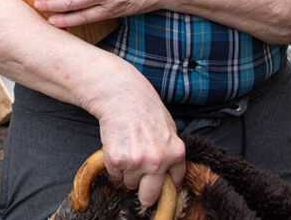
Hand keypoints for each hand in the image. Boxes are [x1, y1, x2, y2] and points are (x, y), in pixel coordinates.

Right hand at [92, 80, 186, 207]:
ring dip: (127, 173)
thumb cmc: (146, 108)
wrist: (122, 95)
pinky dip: (114, 165)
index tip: (160, 185)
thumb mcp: (169, 129)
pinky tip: (118, 146)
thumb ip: (171, 152)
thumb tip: (171, 175)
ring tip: (128, 149)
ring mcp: (136, 162)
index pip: (175, 182)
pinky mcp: (116, 160)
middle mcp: (158, 161)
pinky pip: (115, 175)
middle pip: (150, 195)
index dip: (166, 185)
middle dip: (145, 192)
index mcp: (176, 153)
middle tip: (140, 183)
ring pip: (129, 183)